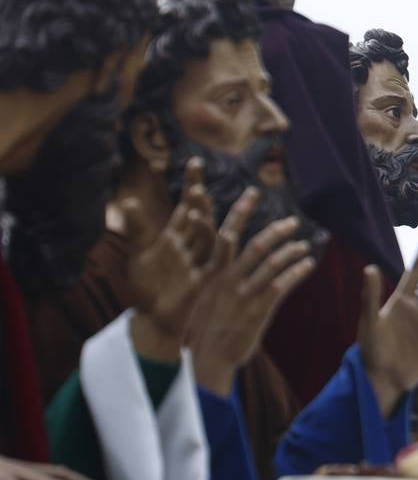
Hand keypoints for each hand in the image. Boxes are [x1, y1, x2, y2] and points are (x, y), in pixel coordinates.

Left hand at [124, 159, 217, 360]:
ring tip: (196, 200)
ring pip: (208, 236)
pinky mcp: (203, 281)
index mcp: (177, 237)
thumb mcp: (139, 253)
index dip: (192, 184)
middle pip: (201, 216)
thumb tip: (129, 199)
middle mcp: (191, 246)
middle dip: (200, 198)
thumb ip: (137, 227)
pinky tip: (225, 234)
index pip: (187, 206)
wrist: (152, 318)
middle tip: (198, 180)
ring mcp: (199, 262)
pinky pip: (218, 262)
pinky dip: (223, 248)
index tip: (195, 162)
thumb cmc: (149, 286)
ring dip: (204, 219)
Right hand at [188, 189, 316, 395]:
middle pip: (255, 245)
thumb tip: (228, 261)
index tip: (253, 193)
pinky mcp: (258, 310)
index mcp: (212, 272)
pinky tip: (308, 265)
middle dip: (276, 230)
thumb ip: (218, 276)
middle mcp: (228, 279)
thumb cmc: (203, 328)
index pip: (225, 234)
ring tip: (305, 244)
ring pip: (272, 264)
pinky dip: (296, 272)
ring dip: (291, 251)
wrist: (205, 359)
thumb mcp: (204, 296)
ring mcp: (244, 294)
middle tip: (293, 221)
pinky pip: (281, 285)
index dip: (240, 212)